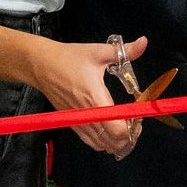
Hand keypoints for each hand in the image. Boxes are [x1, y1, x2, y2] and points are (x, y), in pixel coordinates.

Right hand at [30, 36, 145, 158]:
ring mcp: (78, 122)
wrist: (41, 65)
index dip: (132, 128)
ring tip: (124, 126)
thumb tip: (144, 41)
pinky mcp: (72, 124)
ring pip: (102, 145)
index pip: (117, 129)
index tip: (138, 117)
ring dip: (116, 141)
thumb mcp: (98, 51)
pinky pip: (90, 142)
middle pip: (112, 142)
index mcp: (96, 98)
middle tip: (134, 122)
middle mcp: (87, 115)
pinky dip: (103, 142)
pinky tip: (109, 130)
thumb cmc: (70, 58)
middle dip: (129, 136)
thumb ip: (124, 50)